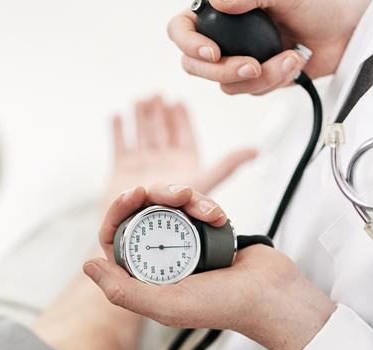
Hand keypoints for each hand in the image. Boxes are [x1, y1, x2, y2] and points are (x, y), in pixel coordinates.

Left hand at [84, 185, 335, 349]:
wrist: (270, 295)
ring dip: (186, 199)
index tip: (133, 194)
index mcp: (144, 277)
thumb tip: (87, 266)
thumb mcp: (165, 305)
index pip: (116, 237)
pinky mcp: (205, 230)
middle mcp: (159, 259)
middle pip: (142, 213)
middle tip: (176, 192)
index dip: (118, 211)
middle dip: (157, 195)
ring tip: (207, 210)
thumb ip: (122, 291)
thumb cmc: (221, 305)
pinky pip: (195, 205)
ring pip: (169, 205)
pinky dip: (206, 205)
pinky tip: (219, 216)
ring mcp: (183, 243)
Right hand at [106, 96, 256, 203]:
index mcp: (184, 165)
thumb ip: (227, 166)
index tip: (178, 102)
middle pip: (161, 132)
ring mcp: (141, 166)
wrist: (139, 230)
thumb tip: (255, 150)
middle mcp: (162, 164)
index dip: (181, 119)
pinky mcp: (121, 172)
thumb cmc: (173, 213)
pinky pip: (120, 147)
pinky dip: (119, 131)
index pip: (184, 136)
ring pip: (142, 135)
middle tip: (157, 95)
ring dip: (141, 117)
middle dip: (159, 113)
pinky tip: (117, 116)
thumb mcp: (204, 183)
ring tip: (141, 100)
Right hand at [168, 0, 369, 94]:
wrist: (347, 30)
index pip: (181, 28)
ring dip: (260, 76)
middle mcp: (225, 35)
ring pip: (225, 83)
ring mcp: (238, 58)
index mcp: (221, 10)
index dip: (189, 44)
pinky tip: (292, 63)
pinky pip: (250, 91)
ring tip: (288, 58)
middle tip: (249, 66)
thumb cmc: (320, 4)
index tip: (212, 52)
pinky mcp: (255, 78)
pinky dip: (274, 80)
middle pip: (195, 65)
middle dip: (224, 70)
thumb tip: (218, 2)